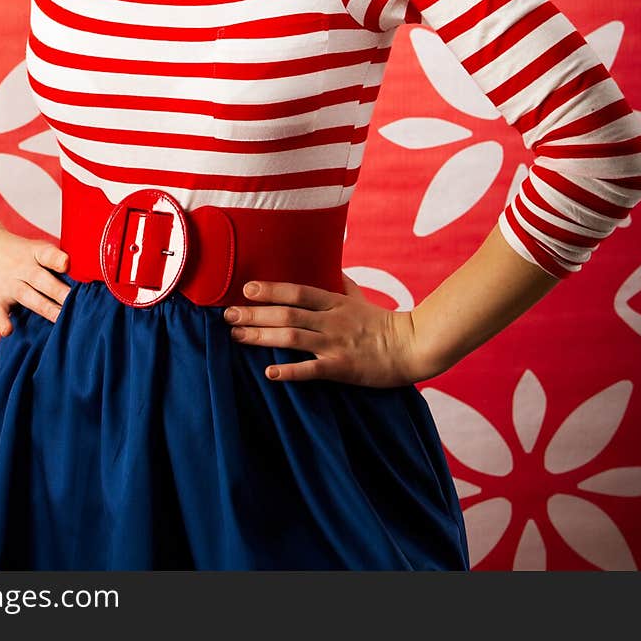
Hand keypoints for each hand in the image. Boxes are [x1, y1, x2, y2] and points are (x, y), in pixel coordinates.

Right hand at [0, 223, 70, 337]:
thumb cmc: (16, 252)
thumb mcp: (35, 249)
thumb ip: (57, 262)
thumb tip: (88, 274)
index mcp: (34, 253)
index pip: (46, 254)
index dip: (57, 259)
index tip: (66, 264)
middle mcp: (22, 268)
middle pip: (42, 280)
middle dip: (60, 292)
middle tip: (77, 302)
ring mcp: (8, 285)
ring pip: (28, 297)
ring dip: (45, 308)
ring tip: (61, 318)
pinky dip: (2, 321)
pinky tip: (8, 330)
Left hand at [223, 273, 420, 386]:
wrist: (412, 346)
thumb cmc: (384, 322)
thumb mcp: (360, 298)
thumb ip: (341, 284)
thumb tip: (330, 268)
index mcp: (335, 302)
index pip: (298, 291)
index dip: (271, 289)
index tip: (246, 289)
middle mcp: (331, 320)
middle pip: (287, 313)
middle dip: (255, 314)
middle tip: (228, 315)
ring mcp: (336, 344)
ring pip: (293, 337)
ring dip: (262, 336)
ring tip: (237, 337)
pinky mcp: (342, 368)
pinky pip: (312, 370)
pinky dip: (290, 371)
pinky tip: (269, 372)